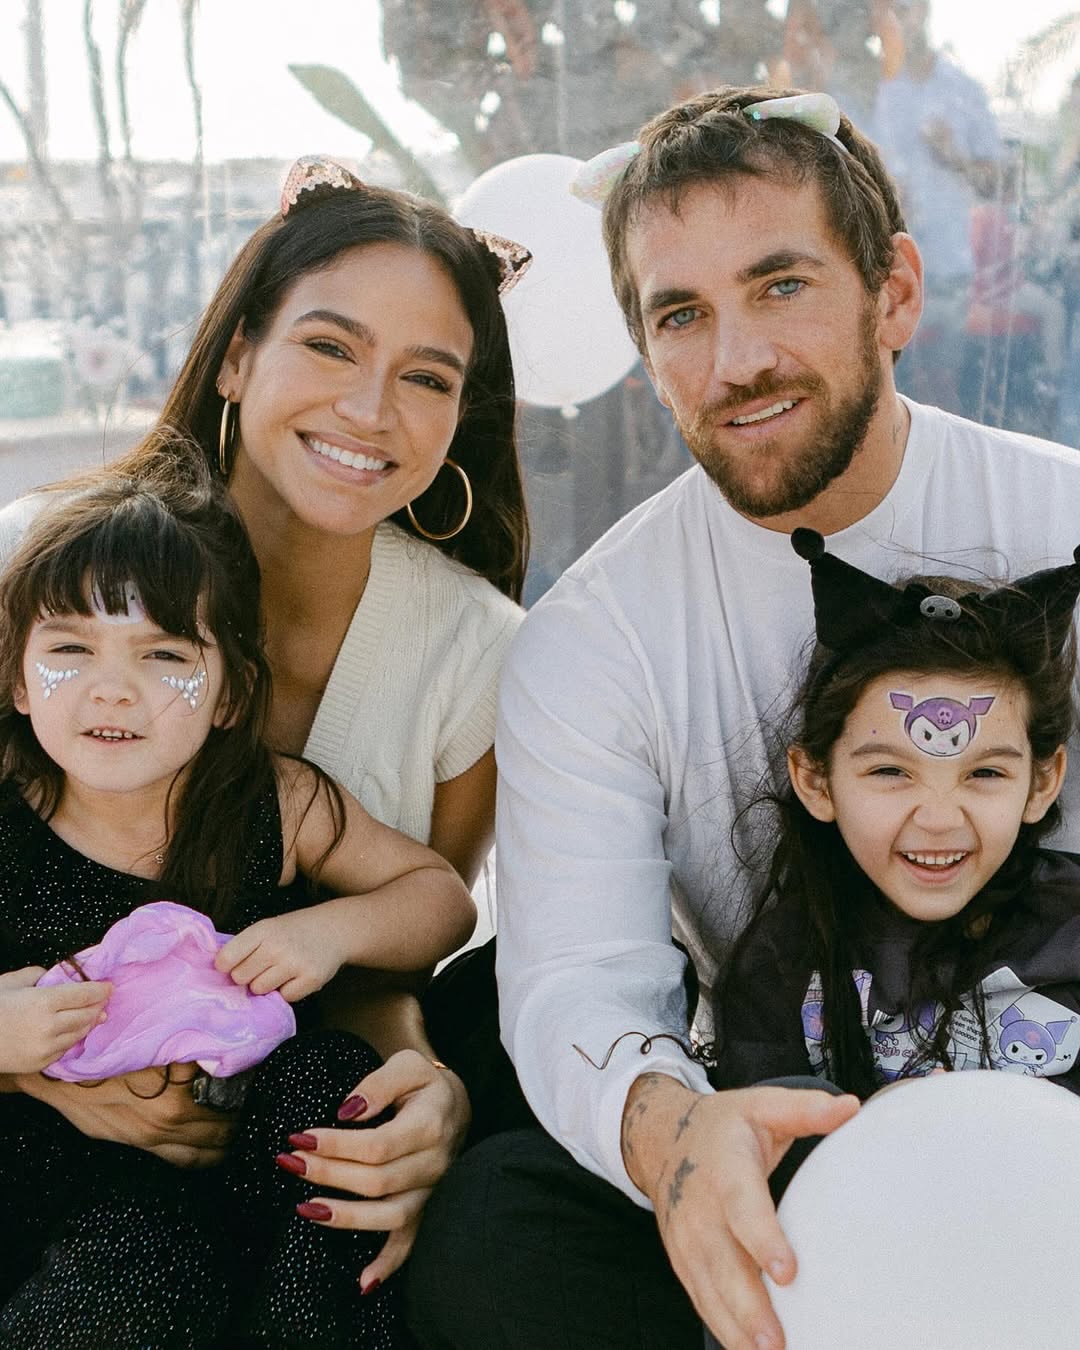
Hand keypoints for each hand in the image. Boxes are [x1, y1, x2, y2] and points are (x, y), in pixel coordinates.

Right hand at [0, 967, 110, 1073]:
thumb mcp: (11, 982)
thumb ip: (38, 975)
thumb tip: (57, 975)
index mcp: (44, 1002)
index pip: (84, 994)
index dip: (100, 989)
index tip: (109, 986)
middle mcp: (49, 1026)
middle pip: (87, 1014)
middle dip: (98, 1005)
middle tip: (104, 999)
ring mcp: (46, 1047)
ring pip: (79, 1033)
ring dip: (90, 1022)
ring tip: (96, 1015)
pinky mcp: (41, 1063)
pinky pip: (65, 1049)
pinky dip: (73, 1038)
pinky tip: (75, 1031)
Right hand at [16, 1062, 235, 1167]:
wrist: (62, 1074)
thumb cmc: (108, 1050)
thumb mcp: (153, 1042)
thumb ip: (188, 1052)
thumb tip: (221, 1050)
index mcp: (176, 1091)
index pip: (227, 1096)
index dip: (247, 1089)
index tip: (259, 1082)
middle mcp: (168, 1119)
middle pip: (222, 1126)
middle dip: (242, 1117)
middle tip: (256, 1106)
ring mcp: (152, 1137)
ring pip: (205, 1148)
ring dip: (227, 1140)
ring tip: (241, 1128)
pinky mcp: (138, 1145)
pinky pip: (182, 1160)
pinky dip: (203, 1156)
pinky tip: (216, 1150)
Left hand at [216, 911, 343, 1001]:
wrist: (335, 929)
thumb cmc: (294, 930)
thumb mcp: (268, 927)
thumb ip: (245, 946)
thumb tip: (218, 972)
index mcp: (262, 930)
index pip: (225, 959)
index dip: (226, 966)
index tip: (233, 965)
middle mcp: (277, 946)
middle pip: (240, 977)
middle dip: (248, 975)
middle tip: (263, 966)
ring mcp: (295, 963)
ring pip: (259, 990)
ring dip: (266, 985)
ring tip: (280, 971)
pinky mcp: (310, 979)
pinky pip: (284, 998)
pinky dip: (287, 991)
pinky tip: (295, 977)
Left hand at [281, 1048, 470, 1288]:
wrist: (454, 1104)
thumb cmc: (423, 1084)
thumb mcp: (406, 1065)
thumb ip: (377, 1084)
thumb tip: (346, 1112)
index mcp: (430, 1125)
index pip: (377, 1146)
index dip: (335, 1146)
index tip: (300, 1137)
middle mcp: (435, 1164)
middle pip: (376, 1181)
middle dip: (327, 1174)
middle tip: (289, 1161)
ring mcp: (432, 1192)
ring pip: (389, 1216)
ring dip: (344, 1218)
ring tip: (305, 1208)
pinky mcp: (427, 1209)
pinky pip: (410, 1243)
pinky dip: (388, 1266)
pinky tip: (362, 1283)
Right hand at [622, 1074, 858, 1349]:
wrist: (663, 1139)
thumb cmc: (724, 1127)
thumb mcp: (762, 1105)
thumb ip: (805, 1109)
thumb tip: (851, 1107)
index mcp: (725, 1167)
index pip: (742, 1206)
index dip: (762, 1239)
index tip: (787, 1271)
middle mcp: (700, 1208)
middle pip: (722, 1262)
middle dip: (748, 1306)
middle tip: (777, 1341)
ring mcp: (687, 1239)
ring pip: (709, 1289)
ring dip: (736, 1328)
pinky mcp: (683, 1261)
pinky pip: (702, 1300)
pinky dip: (723, 1330)